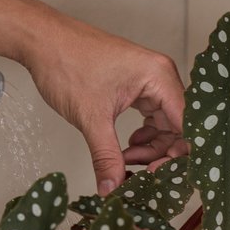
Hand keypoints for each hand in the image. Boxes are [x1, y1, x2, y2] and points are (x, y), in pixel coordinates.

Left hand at [23, 11, 187, 193]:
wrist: (42, 41)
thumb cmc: (66, 63)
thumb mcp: (90, 118)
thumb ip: (106, 157)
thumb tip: (112, 188)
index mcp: (159, 77)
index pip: (187, 124)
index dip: (177, 154)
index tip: (157, 173)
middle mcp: (160, 76)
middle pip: (177, 127)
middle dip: (159, 154)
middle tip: (136, 173)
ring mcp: (148, 80)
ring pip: (163, 124)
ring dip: (149, 147)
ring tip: (123, 160)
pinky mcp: (135, 85)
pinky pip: (150, 116)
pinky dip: (141, 135)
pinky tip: (125, 147)